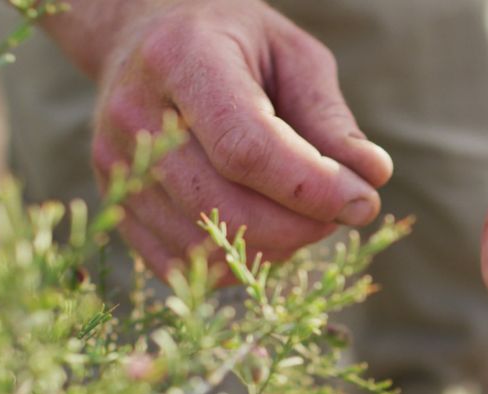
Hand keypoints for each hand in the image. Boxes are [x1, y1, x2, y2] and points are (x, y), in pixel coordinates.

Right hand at [87, 0, 391, 277]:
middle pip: (222, 205)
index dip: (311, 187)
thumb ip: (329, 117)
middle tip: (343, 213)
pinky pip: (177, 261)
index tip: (363, 202)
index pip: (246, 146)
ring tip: (303, 216)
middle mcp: (134, 113)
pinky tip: (263, 231)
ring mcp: (115, 163)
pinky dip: (233, 262)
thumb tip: (372, 177)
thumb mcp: (293, 57)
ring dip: (273, 247)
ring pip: (201, 243)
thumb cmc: (236, 45)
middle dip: (299, 226)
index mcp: (182, 57)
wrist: (148, 39)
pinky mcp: (116, 201)